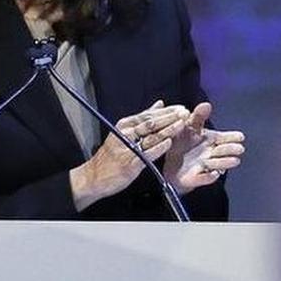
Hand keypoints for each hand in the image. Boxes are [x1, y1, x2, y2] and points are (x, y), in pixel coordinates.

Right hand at [69, 101, 188, 211]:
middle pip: (151, 122)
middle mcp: (126, 133)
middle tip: (185, 113)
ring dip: (168, 129)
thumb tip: (160, 103)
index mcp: (125, 124)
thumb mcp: (125, 132)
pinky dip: (159, 147)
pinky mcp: (130, 162)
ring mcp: (127, 148)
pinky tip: (169, 143)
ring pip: (151, 135)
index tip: (181, 107)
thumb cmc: (112, 155)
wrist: (94, 177)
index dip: (167, 110)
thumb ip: (143, 118)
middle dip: (170, 117)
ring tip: (182, 124)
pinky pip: (147, 153)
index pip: (149, 114)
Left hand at [164, 102, 245, 194]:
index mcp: (211, 140)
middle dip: (230, 150)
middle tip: (239, 148)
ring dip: (224, 162)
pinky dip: (209, 177)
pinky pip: (205, 178)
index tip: (240, 137)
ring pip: (218, 165)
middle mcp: (211, 153)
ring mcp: (206, 166)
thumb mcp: (188, 127)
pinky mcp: (198, 178)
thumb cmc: (182, 143)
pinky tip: (213, 174)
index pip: (224, 138)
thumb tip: (206, 104)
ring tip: (234, 160)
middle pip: (224, 151)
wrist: (170, 164)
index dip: (232, 137)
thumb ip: (198, 117)